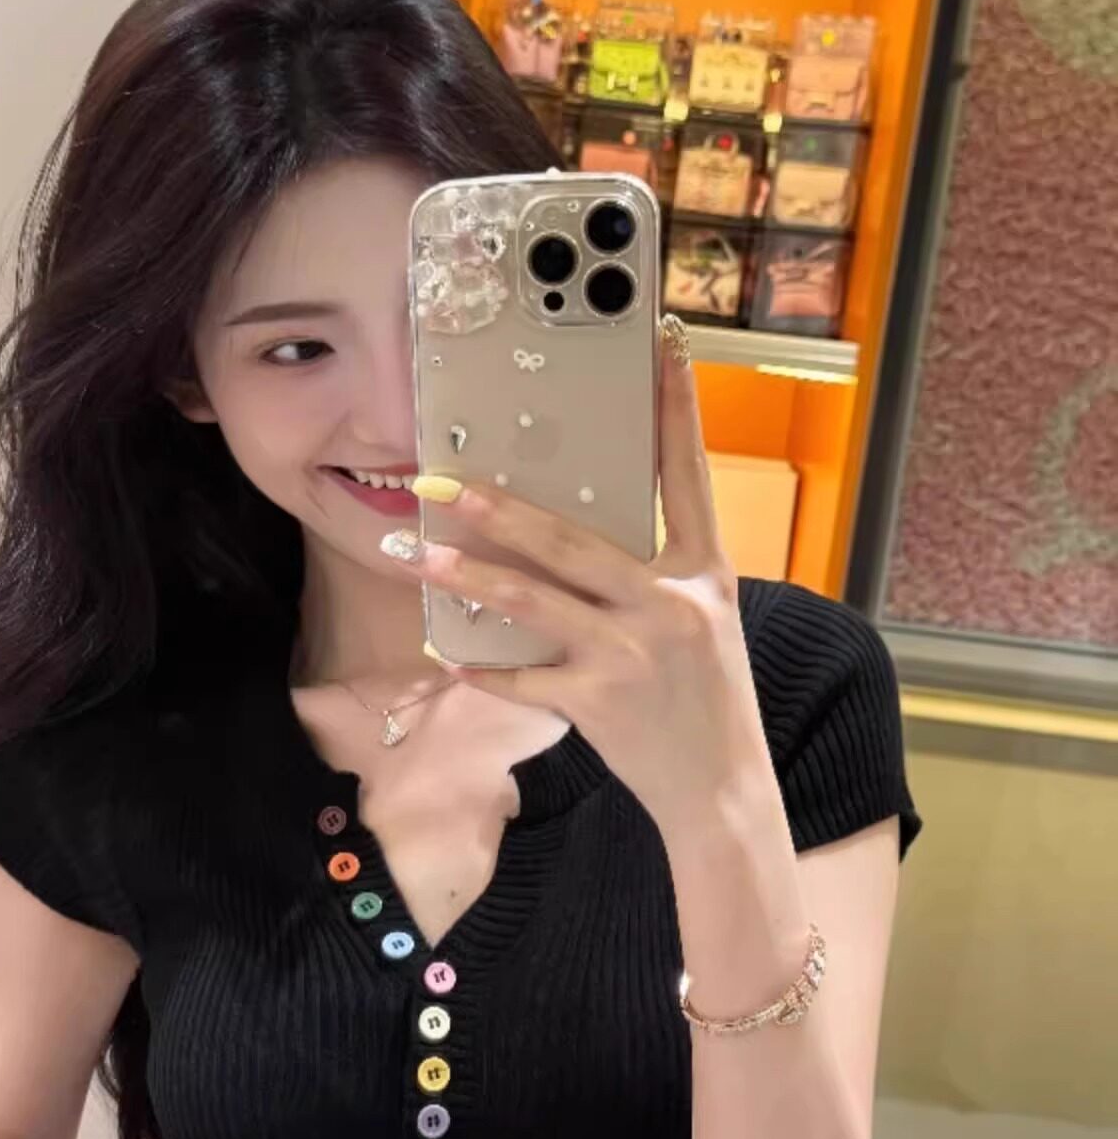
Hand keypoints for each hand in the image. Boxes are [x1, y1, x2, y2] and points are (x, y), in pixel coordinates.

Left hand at [417, 316, 772, 832]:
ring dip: (465, 575)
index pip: (687, 475)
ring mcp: (632, 653)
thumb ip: (654, 575)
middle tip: (441, 479)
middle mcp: (670, 603)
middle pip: (572, 539)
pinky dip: (483, 669)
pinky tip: (445, 655)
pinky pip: (523, 679)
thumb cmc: (708, 700)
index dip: (675, 411)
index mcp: (703, 572)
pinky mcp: (600, 702)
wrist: (724, 791)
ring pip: (532, 602)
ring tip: (415, 551)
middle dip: (499, 508)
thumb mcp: (702, 622)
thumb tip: (581, 530)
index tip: (662, 348)